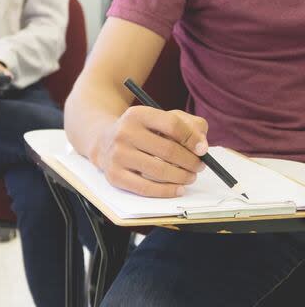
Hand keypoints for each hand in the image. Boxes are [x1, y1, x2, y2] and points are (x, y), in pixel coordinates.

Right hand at [94, 106, 208, 197]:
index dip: (192, 139)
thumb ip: (187, 125)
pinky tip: (178, 189)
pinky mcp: (114, 175)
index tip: (203, 150)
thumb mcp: (160, 119)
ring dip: (182, 177)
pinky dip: (167, 191)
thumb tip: (201, 146)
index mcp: (137, 114)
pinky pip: (145, 188)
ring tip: (190, 177)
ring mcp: (118, 155)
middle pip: (168, 150)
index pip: (172, 125)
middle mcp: (124, 133)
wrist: (103, 142)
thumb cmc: (140, 131)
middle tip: (199, 166)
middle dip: (191, 161)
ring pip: (159, 171)